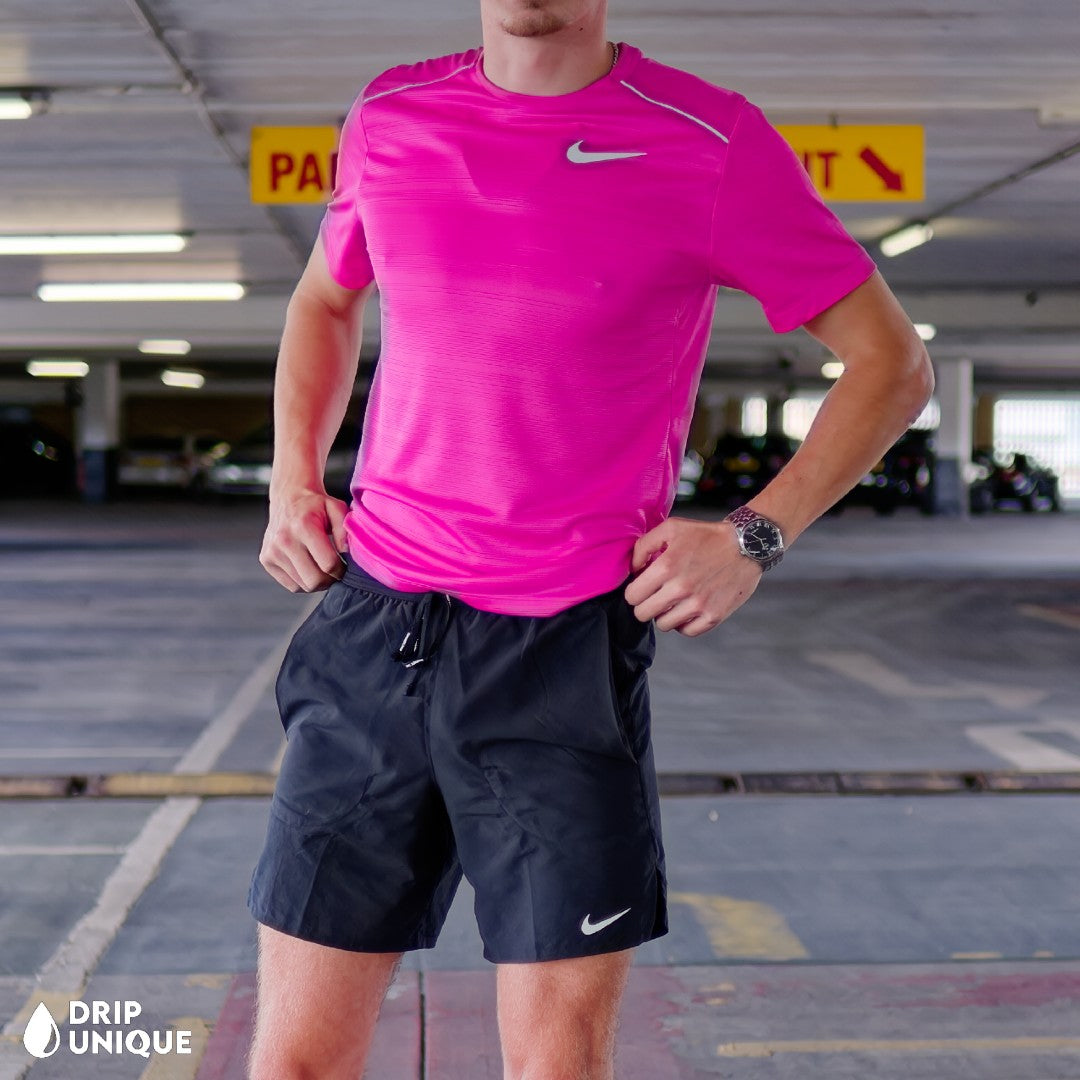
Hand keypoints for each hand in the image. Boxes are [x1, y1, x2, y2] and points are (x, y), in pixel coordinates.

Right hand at [260, 487, 349, 592]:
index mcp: (304, 526)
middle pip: (314, 580)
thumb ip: (344, 530)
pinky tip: (308, 568)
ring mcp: (272, 552)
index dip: (341, 569)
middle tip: (335, 572)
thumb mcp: (336, 508)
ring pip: (303, 586)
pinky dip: (303, 582)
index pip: (328, 564)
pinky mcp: (266, 560)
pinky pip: (291, 585)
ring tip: (322, 568)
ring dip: (317, 582)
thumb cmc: (316, 505)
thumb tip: (346, 552)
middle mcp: (284, 540)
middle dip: (330, 580)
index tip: (344, 566)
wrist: (288, 497)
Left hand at [624, 516, 762, 635]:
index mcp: (666, 566)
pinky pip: (687, 631)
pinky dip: (685, 623)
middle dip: (646, 604)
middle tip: (657, 595)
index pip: (632, 596)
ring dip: (665, 614)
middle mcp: (680, 588)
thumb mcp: (671, 528)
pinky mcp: (713, 615)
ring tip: (675, 600)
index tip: (644, 586)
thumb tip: (633, 570)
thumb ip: (643, 546)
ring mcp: (698, 604)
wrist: (746, 544)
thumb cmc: (706, 536)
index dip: (635, 591)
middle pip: (643, 614)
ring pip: (663, 625)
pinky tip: (688, 609)